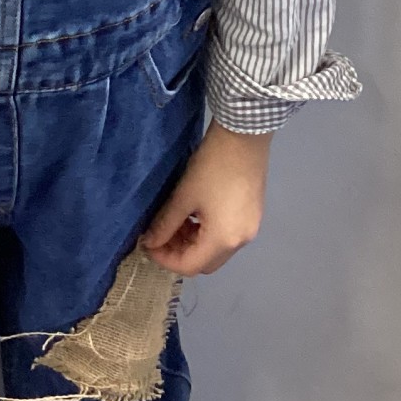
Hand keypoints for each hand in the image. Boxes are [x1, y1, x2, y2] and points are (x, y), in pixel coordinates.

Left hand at [141, 123, 271, 276]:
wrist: (245, 135)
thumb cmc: (212, 166)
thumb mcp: (184, 196)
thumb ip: (165, 224)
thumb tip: (150, 242)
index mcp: (224, 240)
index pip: (190, 266)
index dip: (165, 259)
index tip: (147, 244)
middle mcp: (241, 241)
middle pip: (205, 263)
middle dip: (179, 254)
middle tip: (160, 234)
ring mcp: (250, 228)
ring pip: (217, 250)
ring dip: (194, 243)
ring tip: (175, 222)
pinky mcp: (253, 215)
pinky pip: (227, 236)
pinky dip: (208, 234)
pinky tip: (195, 215)